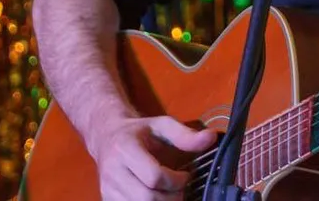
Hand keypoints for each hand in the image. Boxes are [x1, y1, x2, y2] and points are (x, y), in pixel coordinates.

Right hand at [91, 114, 216, 199]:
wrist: (107, 136)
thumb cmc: (139, 130)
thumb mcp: (161, 125)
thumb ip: (184, 134)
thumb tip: (211, 138)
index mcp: (126, 149)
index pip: (153, 176)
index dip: (175, 181)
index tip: (186, 176)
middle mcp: (113, 172)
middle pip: (146, 198)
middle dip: (170, 198)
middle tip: (182, 191)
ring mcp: (107, 189)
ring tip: (172, 196)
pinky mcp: (107, 200)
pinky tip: (160, 199)